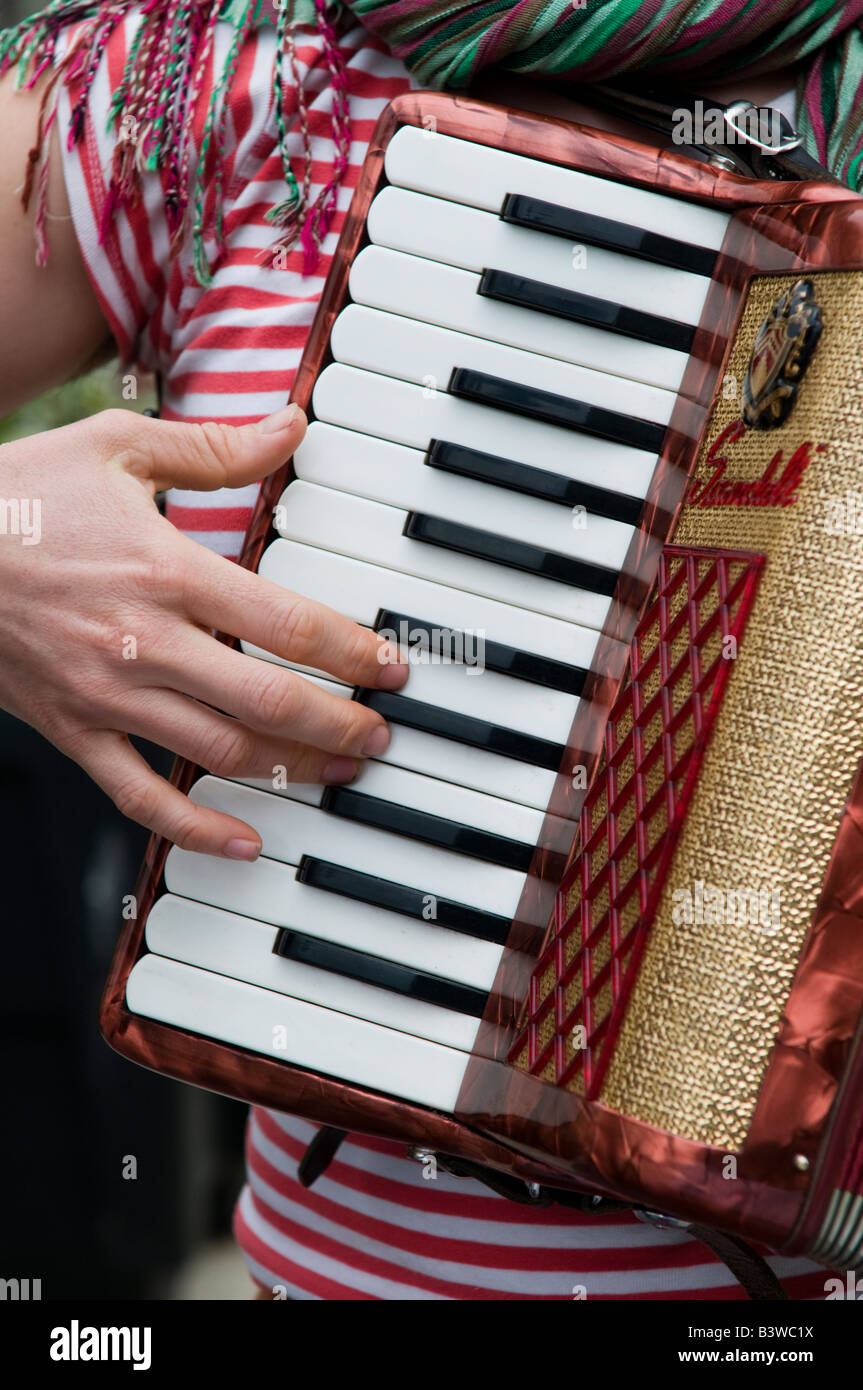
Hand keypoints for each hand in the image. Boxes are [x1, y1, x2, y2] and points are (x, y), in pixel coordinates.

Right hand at [0, 406, 407, 857]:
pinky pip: (140, 796)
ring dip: (292, 770)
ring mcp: (108, 694)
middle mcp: (144, 642)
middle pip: (267, 701)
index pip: (285, 624)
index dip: (352, 652)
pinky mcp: (74, 730)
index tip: (390, 667)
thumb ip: (215, 448)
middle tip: (382, 733)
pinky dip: (195, 829)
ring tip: (342, 771)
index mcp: (166, 570)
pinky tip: (245, 844)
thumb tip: (293, 425)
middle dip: (339, 723)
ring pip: (219, 753)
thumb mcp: (118, 449)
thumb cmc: (20, 497)